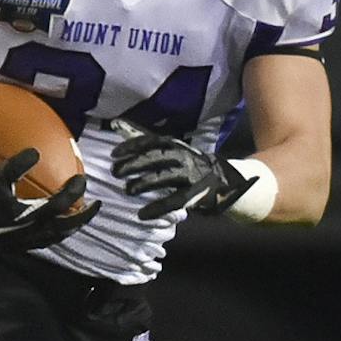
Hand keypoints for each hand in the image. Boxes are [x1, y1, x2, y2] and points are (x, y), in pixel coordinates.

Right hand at [0, 151, 95, 253]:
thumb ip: (15, 166)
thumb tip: (35, 151)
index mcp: (29, 217)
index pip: (60, 205)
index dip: (73, 191)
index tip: (81, 179)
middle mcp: (34, 232)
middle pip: (67, 226)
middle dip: (84, 216)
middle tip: (96, 204)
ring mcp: (30, 242)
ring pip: (60, 236)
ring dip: (73, 225)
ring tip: (81, 214)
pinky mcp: (25, 246)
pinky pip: (49, 239)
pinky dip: (59, 230)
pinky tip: (58, 222)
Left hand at [108, 118, 251, 219]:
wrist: (226, 181)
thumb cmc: (189, 165)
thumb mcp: (171, 152)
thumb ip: (147, 143)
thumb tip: (118, 126)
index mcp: (176, 146)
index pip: (152, 141)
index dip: (133, 146)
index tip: (114, 153)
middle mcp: (184, 157)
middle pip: (156, 158)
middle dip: (133, 164)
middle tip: (115, 172)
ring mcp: (191, 175)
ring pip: (164, 177)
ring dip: (144, 183)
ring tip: (127, 190)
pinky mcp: (197, 193)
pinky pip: (175, 200)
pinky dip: (158, 208)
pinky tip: (142, 214)